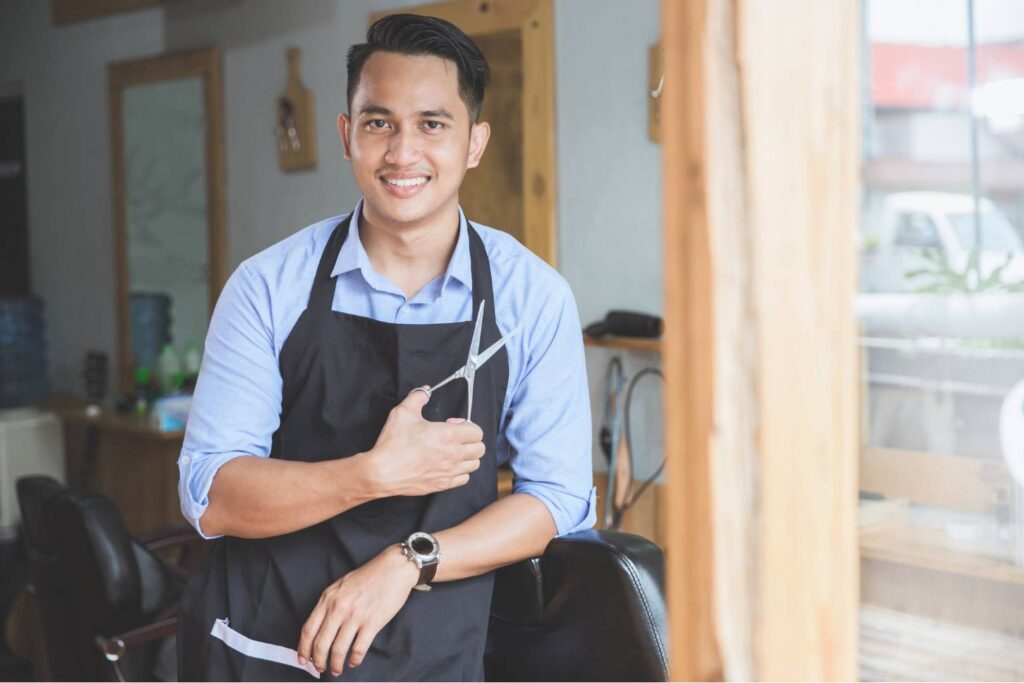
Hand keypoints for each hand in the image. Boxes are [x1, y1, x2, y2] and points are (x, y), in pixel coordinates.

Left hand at [297, 544, 419, 675]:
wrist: (394, 568)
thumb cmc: (369, 575)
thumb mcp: (341, 585)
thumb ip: (329, 604)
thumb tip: (320, 627)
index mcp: (328, 598)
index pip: (309, 629)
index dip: (303, 649)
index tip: (303, 659)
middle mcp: (339, 608)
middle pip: (321, 643)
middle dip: (318, 661)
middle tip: (320, 668)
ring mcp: (355, 616)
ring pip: (338, 649)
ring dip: (335, 664)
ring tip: (336, 670)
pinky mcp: (372, 622)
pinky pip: (359, 649)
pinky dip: (354, 660)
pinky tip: (354, 662)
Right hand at [367, 387, 485, 496]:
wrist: (382, 472)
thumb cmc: (393, 443)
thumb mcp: (403, 412)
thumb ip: (417, 398)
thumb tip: (425, 390)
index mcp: (448, 435)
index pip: (477, 431)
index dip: (467, 425)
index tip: (453, 425)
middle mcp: (453, 454)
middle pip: (480, 448)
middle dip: (471, 441)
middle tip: (455, 438)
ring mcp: (449, 472)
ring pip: (474, 465)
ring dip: (467, 457)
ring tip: (453, 452)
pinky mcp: (443, 485)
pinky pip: (464, 479)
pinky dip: (460, 472)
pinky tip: (447, 466)